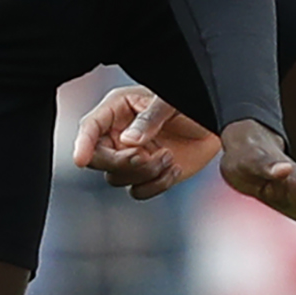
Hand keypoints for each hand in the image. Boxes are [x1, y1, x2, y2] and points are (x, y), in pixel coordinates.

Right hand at [72, 85, 220, 198]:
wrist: (215, 124)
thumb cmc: (191, 104)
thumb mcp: (171, 102)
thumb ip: (150, 118)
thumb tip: (128, 141)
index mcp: (117, 110)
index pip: (90, 127)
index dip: (83, 144)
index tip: (80, 160)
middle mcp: (118, 135)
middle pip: (98, 159)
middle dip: (122, 163)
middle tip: (146, 157)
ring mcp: (130, 157)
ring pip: (116, 178)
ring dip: (144, 173)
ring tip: (169, 157)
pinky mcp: (145, 175)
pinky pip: (137, 192)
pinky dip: (156, 185)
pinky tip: (175, 168)